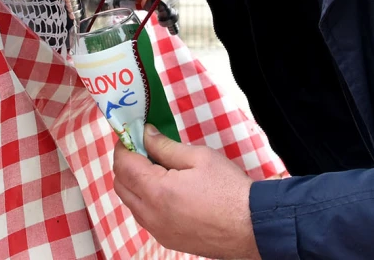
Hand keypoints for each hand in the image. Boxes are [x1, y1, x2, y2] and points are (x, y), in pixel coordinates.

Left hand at [112, 125, 259, 258]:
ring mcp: (158, 231)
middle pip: (120, 185)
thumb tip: (146, 135)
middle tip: (143, 147)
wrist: (253, 226)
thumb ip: (166, 146)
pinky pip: (145, 217)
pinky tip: (167, 188)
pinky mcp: (168, 240)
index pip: (123, 165)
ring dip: (135, 182)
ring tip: (157, 167)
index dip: (124, 145)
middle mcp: (151, 216)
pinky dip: (146, 199)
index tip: (132, 133)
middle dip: (126, 163)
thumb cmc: (229, 190)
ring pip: (130, 203)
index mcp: (157, 192)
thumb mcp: (199, 157)